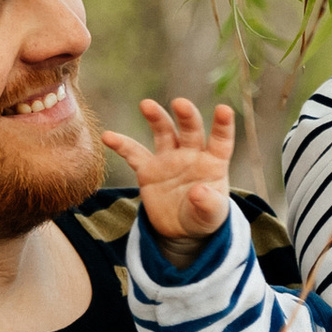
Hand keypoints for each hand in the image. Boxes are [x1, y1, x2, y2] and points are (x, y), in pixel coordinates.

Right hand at [102, 93, 237, 241]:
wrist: (180, 228)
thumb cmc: (203, 216)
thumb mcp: (211, 216)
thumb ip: (208, 204)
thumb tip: (198, 191)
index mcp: (214, 162)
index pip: (221, 140)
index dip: (223, 125)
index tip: (223, 109)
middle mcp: (191, 154)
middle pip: (190, 130)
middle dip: (186, 116)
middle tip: (180, 103)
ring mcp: (168, 159)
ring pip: (163, 132)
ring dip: (156, 117)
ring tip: (147, 105)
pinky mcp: (148, 169)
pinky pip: (133, 154)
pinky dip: (121, 145)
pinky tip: (108, 136)